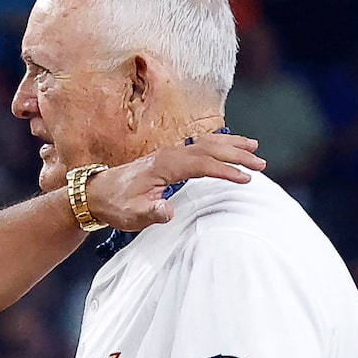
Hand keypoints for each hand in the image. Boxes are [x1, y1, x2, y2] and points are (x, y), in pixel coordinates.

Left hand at [81, 132, 262, 232]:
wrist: (96, 193)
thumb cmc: (116, 205)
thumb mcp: (132, 215)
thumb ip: (151, 213)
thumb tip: (169, 211)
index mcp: (164, 165)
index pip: (202, 163)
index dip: (225, 170)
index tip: (246, 179)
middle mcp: (170, 153)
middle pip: (210, 148)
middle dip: (237, 154)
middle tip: (261, 163)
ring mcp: (170, 153)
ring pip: (206, 143)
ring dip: (231, 145)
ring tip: (255, 148)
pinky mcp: (169, 157)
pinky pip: (199, 146)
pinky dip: (218, 145)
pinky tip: (229, 148)